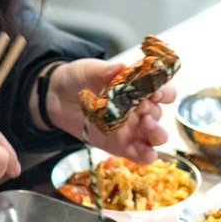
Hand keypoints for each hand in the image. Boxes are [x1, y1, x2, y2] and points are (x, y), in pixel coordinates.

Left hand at [39, 58, 176, 163]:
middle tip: (143, 107)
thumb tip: (120, 67)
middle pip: (160, 112)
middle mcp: (140, 108)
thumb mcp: (87, 70)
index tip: (155, 90)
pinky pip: (142, 154)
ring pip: (157, 136)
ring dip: (156, 132)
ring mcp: (133, 129)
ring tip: (145, 124)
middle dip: (155, 110)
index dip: (164, 90)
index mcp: (138, 87)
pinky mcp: (122, 146)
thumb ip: (103, 71)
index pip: (163, 89)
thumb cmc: (77, 79)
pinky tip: (139, 149)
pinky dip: (146, 154)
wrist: (56, 98)